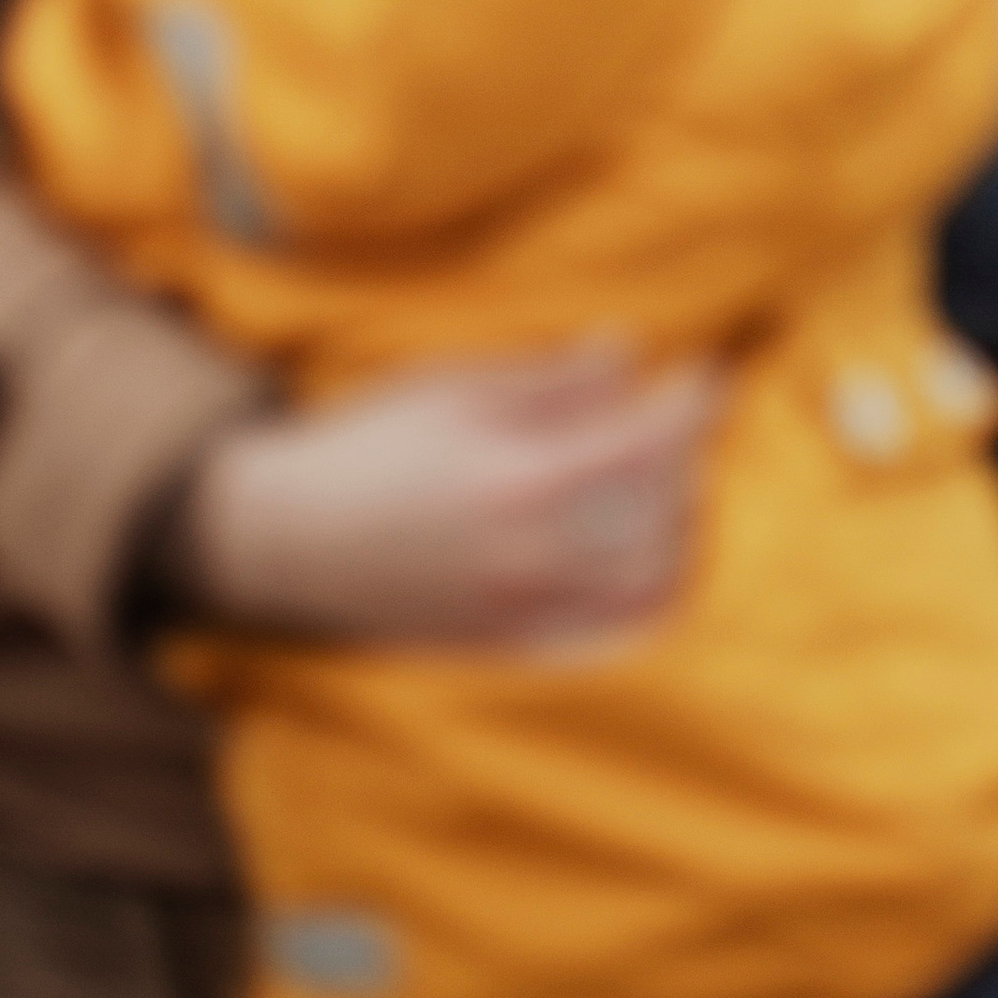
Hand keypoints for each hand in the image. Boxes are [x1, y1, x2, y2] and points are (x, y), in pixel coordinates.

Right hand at [174, 344, 721, 644]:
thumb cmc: (372, 444)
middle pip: (661, 515)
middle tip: (684, 422)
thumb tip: (631, 355)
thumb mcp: (458, 387)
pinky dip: (647, 599)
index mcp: (522, 480)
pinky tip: (651, 559)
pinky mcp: (508, 642)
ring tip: (669, 484)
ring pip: (647, 581)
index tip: (709, 372)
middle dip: (690, 462)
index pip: (649, 444)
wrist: (287, 537)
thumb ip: (552, 379)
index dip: (694, 404)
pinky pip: (608, 635)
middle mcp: (532, 555)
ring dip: (678, 528)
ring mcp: (523, 609)